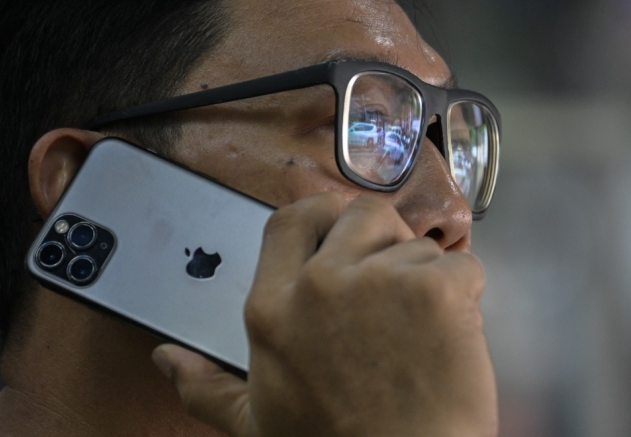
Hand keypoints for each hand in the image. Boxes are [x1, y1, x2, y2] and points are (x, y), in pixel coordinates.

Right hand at [152, 193, 497, 436]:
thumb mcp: (255, 422)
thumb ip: (205, 386)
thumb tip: (167, 360)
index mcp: (274, 307)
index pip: (291, 219)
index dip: (323, 214)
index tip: (340, 226)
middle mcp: (322, 284)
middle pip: (362, 214)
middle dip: (383, 239)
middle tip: (391, 283)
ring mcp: (382, 282)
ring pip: (417, 245)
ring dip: (424, 278)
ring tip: (418, 332)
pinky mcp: (437, 292)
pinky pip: (460, 268)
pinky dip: (463, 297)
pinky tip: (449, 339)